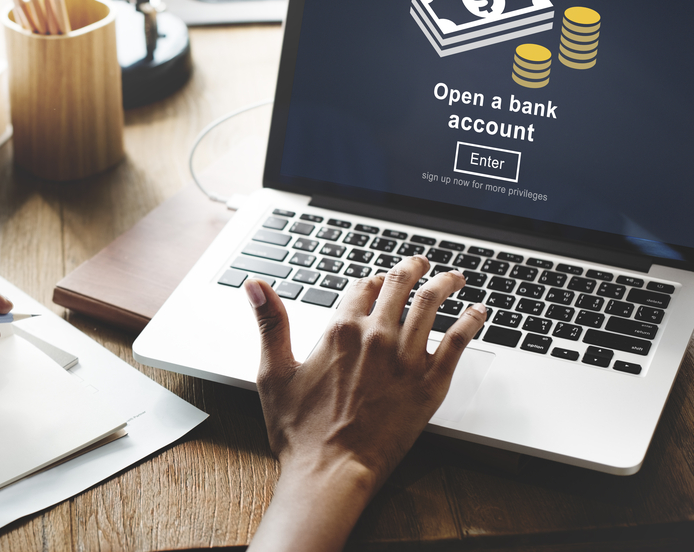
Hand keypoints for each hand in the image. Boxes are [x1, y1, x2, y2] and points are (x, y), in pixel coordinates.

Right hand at [245, 255, 486, 551]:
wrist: (331, 471)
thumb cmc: (299, 431)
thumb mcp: (274, 372)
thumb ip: (270, 322)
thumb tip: (255, 284)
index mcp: (340, 330)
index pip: (362, 286)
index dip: (371, 280)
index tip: (378, 280)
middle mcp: (375, 336)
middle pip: (399, 286)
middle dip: (412, 268)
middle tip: (421, 264)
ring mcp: (406, 358)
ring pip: (431, 304)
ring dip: (445, 283)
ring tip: (454, 277)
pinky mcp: (430, 383)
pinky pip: (458, 341)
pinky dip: (471, 321)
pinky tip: (479, 312)